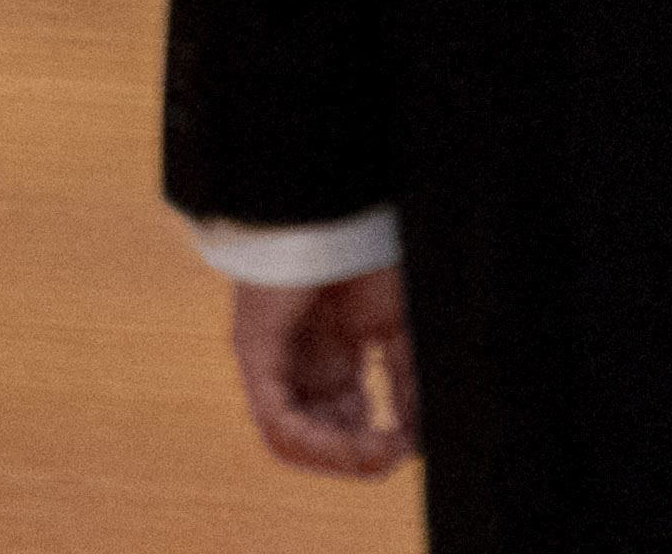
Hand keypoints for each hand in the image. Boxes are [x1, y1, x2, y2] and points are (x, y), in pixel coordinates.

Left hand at [227, 273, 414, 478]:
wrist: (327, 212)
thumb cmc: (359, 255)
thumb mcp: (394, 330)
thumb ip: (405, 385)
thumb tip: (417, 441)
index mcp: (332, 360)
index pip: (346, 425)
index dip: (379, 446)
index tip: (412, 445)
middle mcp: (299, 367)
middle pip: (320, 438)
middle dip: (359, 458)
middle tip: (394, 452)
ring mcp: (274, 361)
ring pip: (292, 441)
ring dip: (340, 459)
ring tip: (376, 452)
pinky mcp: (255, 353)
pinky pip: (274, 420)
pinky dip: (316, 444)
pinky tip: (352, 442)